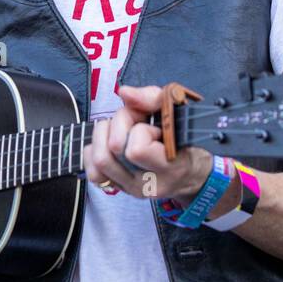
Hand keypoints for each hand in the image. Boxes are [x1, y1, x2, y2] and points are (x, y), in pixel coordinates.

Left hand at [84, 84, 212, 200]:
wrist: (190, 174)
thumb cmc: (186, 139)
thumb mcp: (179, 112)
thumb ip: (152, 98)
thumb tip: (124, 93)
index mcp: (170, 167)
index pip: (136, 150)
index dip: (141, 130)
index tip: (154, 127)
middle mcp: (149, 183)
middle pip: (113, 150)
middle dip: (120, 123)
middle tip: (134, 120)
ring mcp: (131, 188)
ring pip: (99, 160)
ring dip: (104, 135)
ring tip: (119, 129)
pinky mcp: (118, 188)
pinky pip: (93, 170)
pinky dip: (95, 151)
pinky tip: (110, 143)